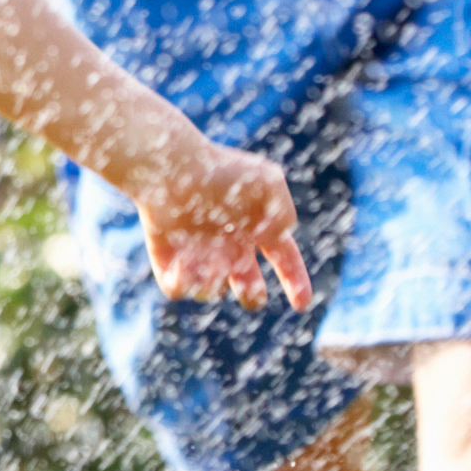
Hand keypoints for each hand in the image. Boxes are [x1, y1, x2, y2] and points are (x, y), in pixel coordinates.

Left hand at [135, 137, 308, 308]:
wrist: (172, 167)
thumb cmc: (221, 171)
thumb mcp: (269, 183)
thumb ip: (285, 214)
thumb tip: (274, 243)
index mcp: (256, 228)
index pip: (283, 260)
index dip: (296, 282)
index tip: (302, 303)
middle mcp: (229, 245)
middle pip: (248, 289)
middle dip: (252, 296)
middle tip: (245, 286)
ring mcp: (199, 253)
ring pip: (212, 291)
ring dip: (213, 284)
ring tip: (206, 260)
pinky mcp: (169, 259)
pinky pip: (178, 290)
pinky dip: (183, 283)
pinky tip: (183, 261)